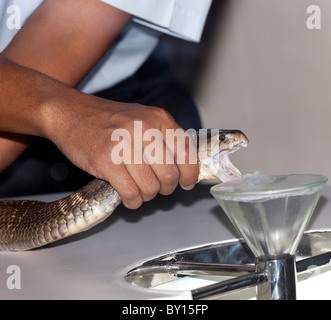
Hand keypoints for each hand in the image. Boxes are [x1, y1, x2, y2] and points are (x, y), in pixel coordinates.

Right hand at [44, 91, 198, 208]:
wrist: (71, 113)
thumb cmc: (110, 121)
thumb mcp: (144, 119)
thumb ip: (166, 141)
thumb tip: (185, 172)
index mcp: (158, 118)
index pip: (186, 152)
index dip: (189, 173)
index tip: (186, 182)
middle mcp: (144, 129)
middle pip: (170, 175)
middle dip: (166, 188)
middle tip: (157, 186)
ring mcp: (124, 145)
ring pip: (151, 187)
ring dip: (147, 195)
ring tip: (139, 189)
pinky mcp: (105, 161)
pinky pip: (130, 193)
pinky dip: (133, 201)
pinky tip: (129, 196)